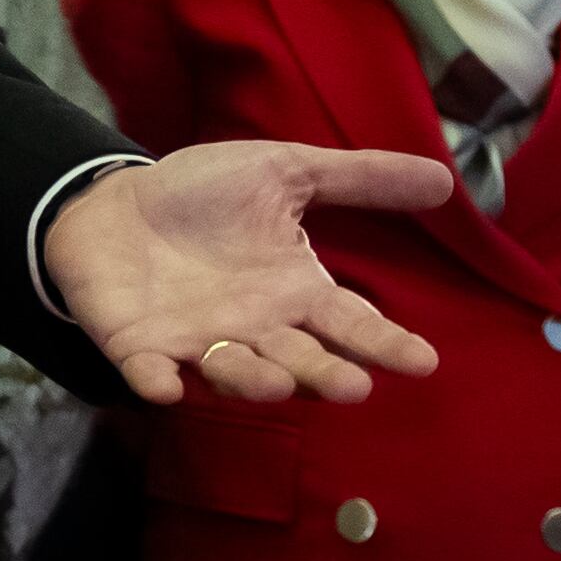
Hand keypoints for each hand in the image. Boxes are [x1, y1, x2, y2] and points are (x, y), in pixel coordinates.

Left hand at [40, 142, 454, 405]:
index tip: (423, 362)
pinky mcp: (138, 346)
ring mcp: (196, 341)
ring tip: (276, 382)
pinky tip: (165, 386)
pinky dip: (156, 379)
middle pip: (298, 360)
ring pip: (232, 371)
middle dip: (322, 375)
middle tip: (352, 387)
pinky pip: (149, 370)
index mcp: (293, 292)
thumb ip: (358, 180)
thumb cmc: (203, 195)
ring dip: (252, 380)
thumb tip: (446, 177)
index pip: (350, 324)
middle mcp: (254, 329)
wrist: (114, 202)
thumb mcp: (285, 173)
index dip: (384, 344)